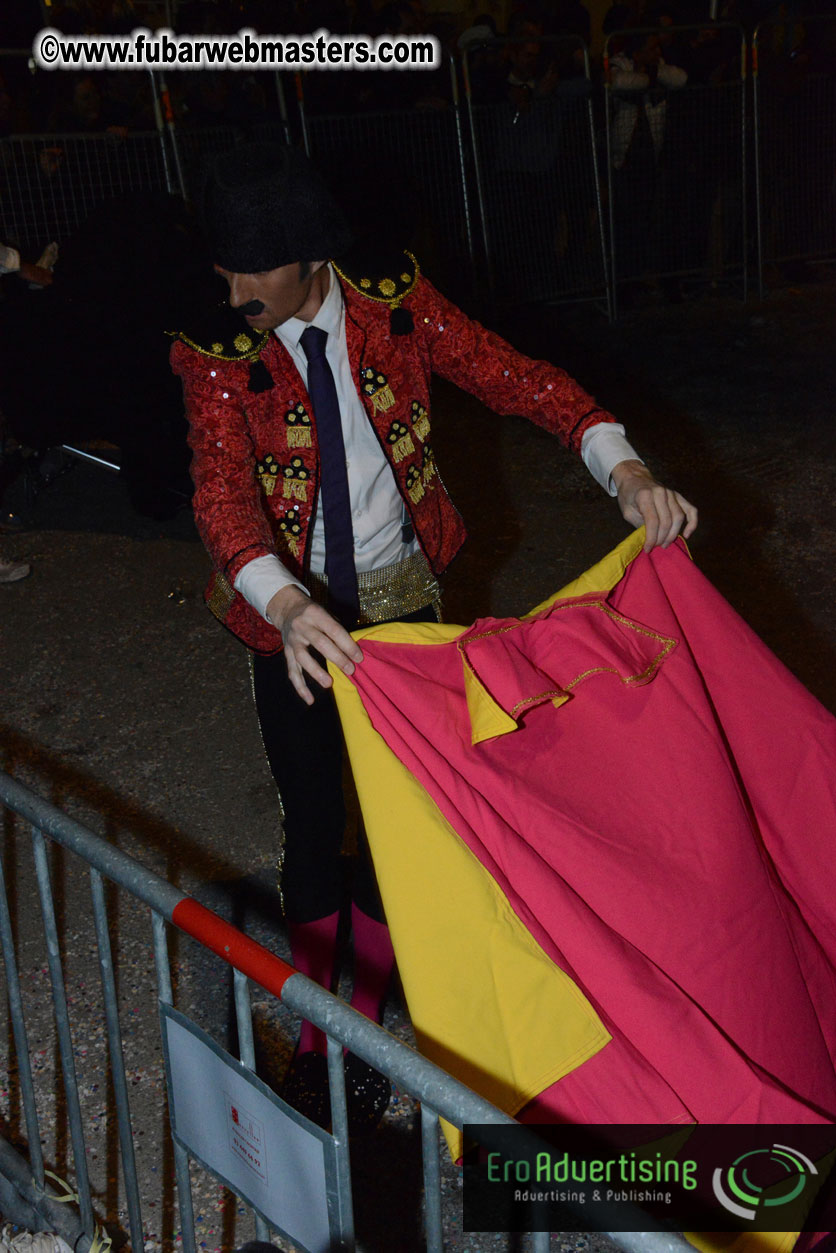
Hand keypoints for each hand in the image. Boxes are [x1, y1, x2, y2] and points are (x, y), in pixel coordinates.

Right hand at [267, 585, 362, 705]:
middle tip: (350, 670)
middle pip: (320, 643)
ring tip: (329, 683)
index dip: (347, 644)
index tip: (359, 658)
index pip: (334, 630)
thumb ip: (337, 629)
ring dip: (316, 672)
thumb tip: (353, 651)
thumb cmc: (315, 614)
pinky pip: (292, 671)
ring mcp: (292, 640)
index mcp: (315, 613)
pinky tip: (310, 700)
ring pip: (303, 658)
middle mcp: (301, 626)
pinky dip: (300, 687)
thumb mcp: (326, 613)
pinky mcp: (286, 653)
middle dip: (337, 658)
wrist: (288, 610)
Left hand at [611, 459, 697, 551]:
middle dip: (661, 538)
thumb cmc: (629, 496)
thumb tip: (651, 539)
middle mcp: (660, 493)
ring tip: (665, 544)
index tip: (647, 549)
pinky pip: (691, 509)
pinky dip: (692, 523)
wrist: (635, 478)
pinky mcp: (678, 496)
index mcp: (645, 496)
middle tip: (655, 546)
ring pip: (679, 517)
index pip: (652, 521)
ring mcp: (671, 493)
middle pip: (667, 521)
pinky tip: (686, 534)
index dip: (651, 538)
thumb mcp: (627, 512)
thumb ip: (639, 524)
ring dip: (673, 534)